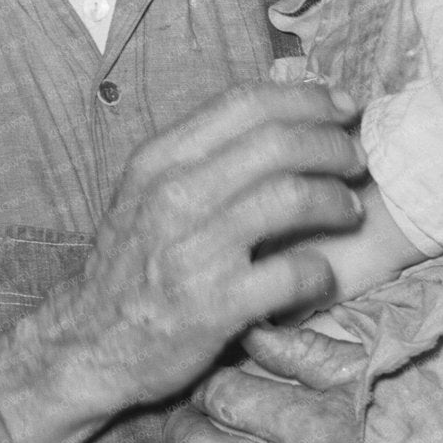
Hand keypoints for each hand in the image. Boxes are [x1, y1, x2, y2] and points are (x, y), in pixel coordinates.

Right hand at [0, 83, 362, 442]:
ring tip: (348, 212)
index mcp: (157, 161)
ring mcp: (193, 250)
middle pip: (277, 142)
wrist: (87, 343)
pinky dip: (322, 270)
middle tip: (354, 162)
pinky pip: (295, 271)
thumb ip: (198, 157)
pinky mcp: (216, 305)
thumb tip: (276, 119)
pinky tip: (321, 275)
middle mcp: (172, 196)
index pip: (243, 103)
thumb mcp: (143, 194)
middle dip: (332, 146)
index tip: (341, 109)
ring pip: (292, 197)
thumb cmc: (128, 266)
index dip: (305, 99)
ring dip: (337, 200)